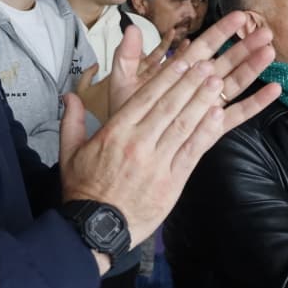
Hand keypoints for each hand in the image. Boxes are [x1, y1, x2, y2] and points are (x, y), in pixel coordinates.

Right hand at [59, 11, 279, 252]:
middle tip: (209, 61)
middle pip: (169, 105)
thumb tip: (69, 96)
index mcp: (116, 132)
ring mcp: (157, 162)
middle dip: (190, 82)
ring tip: (218, 80)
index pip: (146, 97)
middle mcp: (138, 143)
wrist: (94, 228)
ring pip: (183, 125)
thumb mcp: (70, 153)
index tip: (184, 60)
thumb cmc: (83, 189)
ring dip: (202, 100)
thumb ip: (72, 121)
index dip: (168, 77)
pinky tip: (217, 115)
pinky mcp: (171, 182)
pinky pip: (191, 152)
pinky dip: (205, 133)